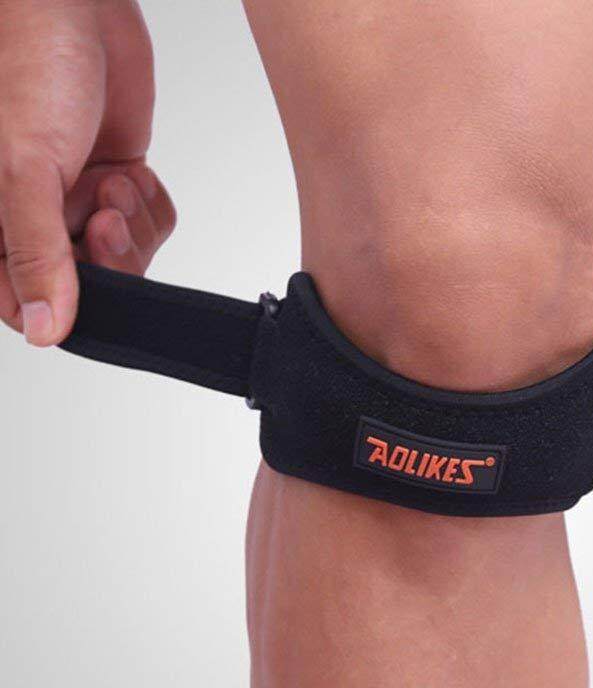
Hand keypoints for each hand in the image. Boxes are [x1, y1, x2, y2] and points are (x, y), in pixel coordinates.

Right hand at [0, 0, 174, 346]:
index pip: (20, 301)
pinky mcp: (118, 180)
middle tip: (103, 217)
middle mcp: (31, 215)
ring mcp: (77, 200)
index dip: (57, 304)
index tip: (81, 280)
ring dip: (132, 228)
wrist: (76, 5)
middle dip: (106, 257)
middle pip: (85, 286)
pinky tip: (135, 172)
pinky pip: (150, 226)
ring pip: (124, 259)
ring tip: (114, 182)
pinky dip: (153, 206)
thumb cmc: (28, 65)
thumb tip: (43, 330)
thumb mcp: (23, 167)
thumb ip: (35, 252)